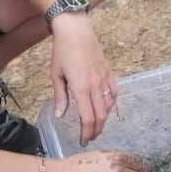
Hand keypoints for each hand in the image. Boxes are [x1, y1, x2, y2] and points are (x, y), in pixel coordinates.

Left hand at [49, 14, 115, 145]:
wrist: (76, 29)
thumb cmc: (62, 51)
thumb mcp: (56, 74)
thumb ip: (60, 97)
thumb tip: (60, 115)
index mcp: (81, 88)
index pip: (88, 118)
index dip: (87, 133)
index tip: (83, 141)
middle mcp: (96, 86)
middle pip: (100, 115)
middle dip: (96, 130)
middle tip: (90, 138)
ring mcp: (104, 78)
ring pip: (109, 106)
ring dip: (104, 119)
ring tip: (96, 125)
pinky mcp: (108, 71)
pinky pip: (114, 92)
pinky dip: (111, 103)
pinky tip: (106, 107)